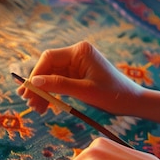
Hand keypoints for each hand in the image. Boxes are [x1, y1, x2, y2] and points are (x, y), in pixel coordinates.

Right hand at [18, 41, 159, 126]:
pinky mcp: (77, 74)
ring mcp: (77, 64)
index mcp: (80, 51)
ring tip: (36, 108)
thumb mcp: (85, 91)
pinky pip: (58, 82)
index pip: (49, 58)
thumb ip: (59, 85)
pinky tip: (45, 106)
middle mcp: (77, 54)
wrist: (131, 102)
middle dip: (37, 85)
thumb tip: (34, 83)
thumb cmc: (113, 95)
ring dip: (42, 92)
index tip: (28, 91)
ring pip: (51, 76)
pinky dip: (51, 93)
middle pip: (48, 67)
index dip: (35, 74)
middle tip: (28, 103)